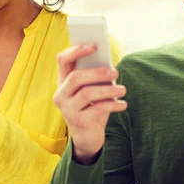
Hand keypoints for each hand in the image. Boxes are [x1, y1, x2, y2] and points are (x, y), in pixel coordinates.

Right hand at [53, 44, 126, 164]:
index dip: (76, 50)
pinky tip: (123, 104)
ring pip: (87, 93)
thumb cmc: (91, 107)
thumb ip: (95, 77)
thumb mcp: (91, 90)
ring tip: (123, 90)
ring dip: (108, 90)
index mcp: (62, 81)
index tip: (94, 45)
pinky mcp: (78, 121)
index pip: (63, 60)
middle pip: (76, 77)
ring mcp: (67, 108)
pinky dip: (113, 105)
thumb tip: (109, 65)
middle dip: (97, 73)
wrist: (87, 137)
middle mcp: (60, 94)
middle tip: (115, 72)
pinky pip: (97, 109)